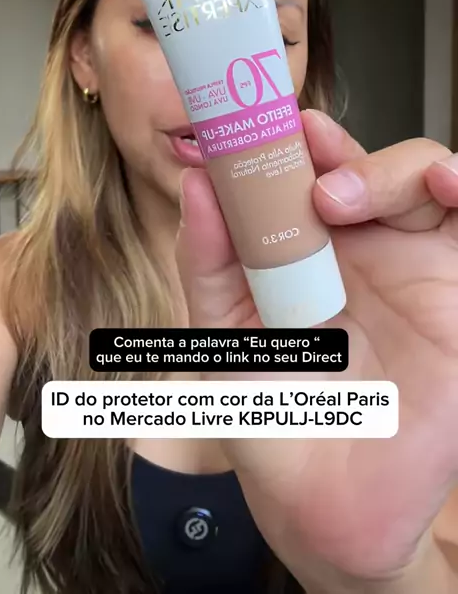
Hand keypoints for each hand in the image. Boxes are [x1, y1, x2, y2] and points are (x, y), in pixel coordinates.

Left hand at [175, 111, 457, 586]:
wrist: (326, 503)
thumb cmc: (273, 416)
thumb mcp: (223, 335)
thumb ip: (208, 261)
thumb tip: (194, 184)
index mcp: (301, 249)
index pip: (300, 173)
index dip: (286, 142)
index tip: (257, 122)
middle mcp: (359, 248)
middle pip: (361, 166)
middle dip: (335, 149)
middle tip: (303, 153)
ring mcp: (411, 264)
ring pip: (421, 179)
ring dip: (390, 168)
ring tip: (341, 196)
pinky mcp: (453, 289)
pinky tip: (447, 185)